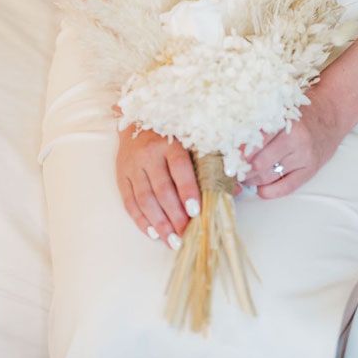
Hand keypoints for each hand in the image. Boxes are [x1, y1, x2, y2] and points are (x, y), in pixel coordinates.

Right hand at [116, 123, 240, 244]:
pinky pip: (129, 202)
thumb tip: (235, 188)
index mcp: (170, 142)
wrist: (136, 117)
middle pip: (162, 189)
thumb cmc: (171, 130)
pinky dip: (140, 220)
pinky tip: (152, 233)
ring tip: (171, 240)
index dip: (188, 192)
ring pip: (145, 199)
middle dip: (175, 216)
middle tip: (186, 234)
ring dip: (159, 223)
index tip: (196, 212)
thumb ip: (210, 161)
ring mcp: (133, 166)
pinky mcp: (122, 175)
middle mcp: (149, 154)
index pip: (180, 169)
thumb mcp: (190, 138)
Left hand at [240, 81, 345, 198]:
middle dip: (243, 170)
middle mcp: (295, 141)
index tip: (228, 159)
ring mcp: (304, 157)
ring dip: (253, 180)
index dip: (239, 153)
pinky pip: (287, 187)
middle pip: (259, 163)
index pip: (256, 142)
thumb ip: (262, 125)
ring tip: (244, 177)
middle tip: (233, 171)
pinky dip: (270, 191)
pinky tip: (261, 189)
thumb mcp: (282, 110)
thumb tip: (235, 144)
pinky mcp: (310, 170)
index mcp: (285, 122)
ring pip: (270, 176)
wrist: (332, 114)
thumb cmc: (302, 111)